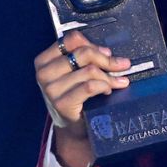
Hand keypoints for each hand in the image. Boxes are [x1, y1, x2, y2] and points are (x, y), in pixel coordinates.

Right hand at [33, 30, 130, 166]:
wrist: (73, 126)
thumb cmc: (76, 96)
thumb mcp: (74, 73)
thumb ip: (84, 59)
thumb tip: (107, 53)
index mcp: (45, 60)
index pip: (71, 40)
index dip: (92, 44)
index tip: (107, 53)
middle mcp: (44, 73)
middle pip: (83, 53)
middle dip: (107, 60)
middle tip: (122, 65)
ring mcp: (51, 89)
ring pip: (89, 71)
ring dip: (109, 77)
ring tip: (117, 82)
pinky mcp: (62, 103)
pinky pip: (89, 87)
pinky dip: (103, 86)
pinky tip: (107, 90)